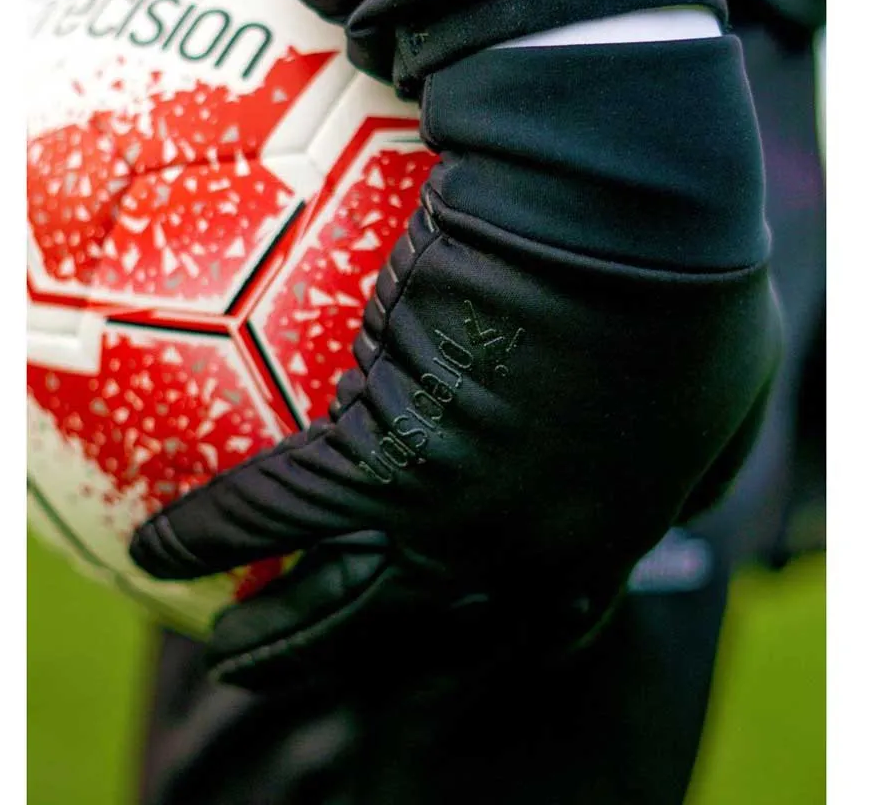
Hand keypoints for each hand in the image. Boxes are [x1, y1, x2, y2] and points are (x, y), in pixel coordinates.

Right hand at [130, 38, 780, 689]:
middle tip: (325, 663)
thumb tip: (695, 463)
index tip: (454, 636)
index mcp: (599, 540)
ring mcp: (452, 518)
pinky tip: (156, 546)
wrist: (634, 216)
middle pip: (426, 645)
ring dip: (276, 637)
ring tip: (224, 643)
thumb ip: (706, 444)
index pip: (540, 631)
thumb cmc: (690, 274)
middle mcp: (522, 555)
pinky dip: (211, 531)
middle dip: (368, 670)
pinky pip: (276, 509)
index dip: (490, 645)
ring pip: (341, 608)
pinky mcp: (385, 458)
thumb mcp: (730, 383)